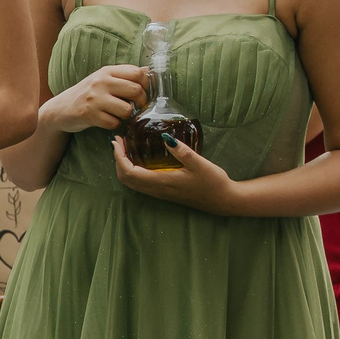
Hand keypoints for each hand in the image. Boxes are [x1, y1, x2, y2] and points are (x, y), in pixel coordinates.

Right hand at [43, 64, 147, 133]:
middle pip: (136, 90)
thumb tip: (147, 71)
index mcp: (107, 71)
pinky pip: (114, 123)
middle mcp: (101, 82)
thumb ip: (123, 76)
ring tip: (118, 114)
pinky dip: (113, 124)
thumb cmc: (86, 94)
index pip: (138, 73)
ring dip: (126, 116)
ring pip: (127, 109)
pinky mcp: (89, 114)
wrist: (60, 109)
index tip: (142, 92)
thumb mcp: (103, 79)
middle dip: (141, 102)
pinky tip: (107, 120)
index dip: (146, 85)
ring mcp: (95, 98)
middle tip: (136, 106)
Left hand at [112, 128, 241, 212]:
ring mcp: (160, 193)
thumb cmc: (213, 182)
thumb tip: (165, 137)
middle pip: (125, 179)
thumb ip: (182, 151)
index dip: (119, 157)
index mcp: (162, 182)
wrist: (223, 201)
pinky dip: (132, 170)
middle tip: (118, 141)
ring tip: (125, 148)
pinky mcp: (164, 192)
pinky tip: (138, 158)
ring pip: (131, 183)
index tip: (116, 141)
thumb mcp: (200, 164)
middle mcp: (157, 190)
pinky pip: (140, 183)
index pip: (130, 172)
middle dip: (117, 160)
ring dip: (123, 165)